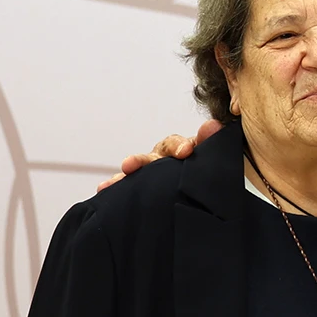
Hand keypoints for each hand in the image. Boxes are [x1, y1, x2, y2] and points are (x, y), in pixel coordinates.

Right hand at [97, 118, 223, 189]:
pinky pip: (129, 188)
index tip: (185, 151)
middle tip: (129, 165)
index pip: (174, 144)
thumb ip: (210, 142)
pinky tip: (103, 190)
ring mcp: (152, 173)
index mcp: (179, 150)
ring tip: (109, 184)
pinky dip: (116, 188)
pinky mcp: (144, 188)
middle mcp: (161, 159)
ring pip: (135, 173)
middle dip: (139, 161)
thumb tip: (213, 126)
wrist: (206, 188)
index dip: (178, 146)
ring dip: (123, 176)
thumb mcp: (211, 155)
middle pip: (149, 158)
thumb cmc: (208, 168)